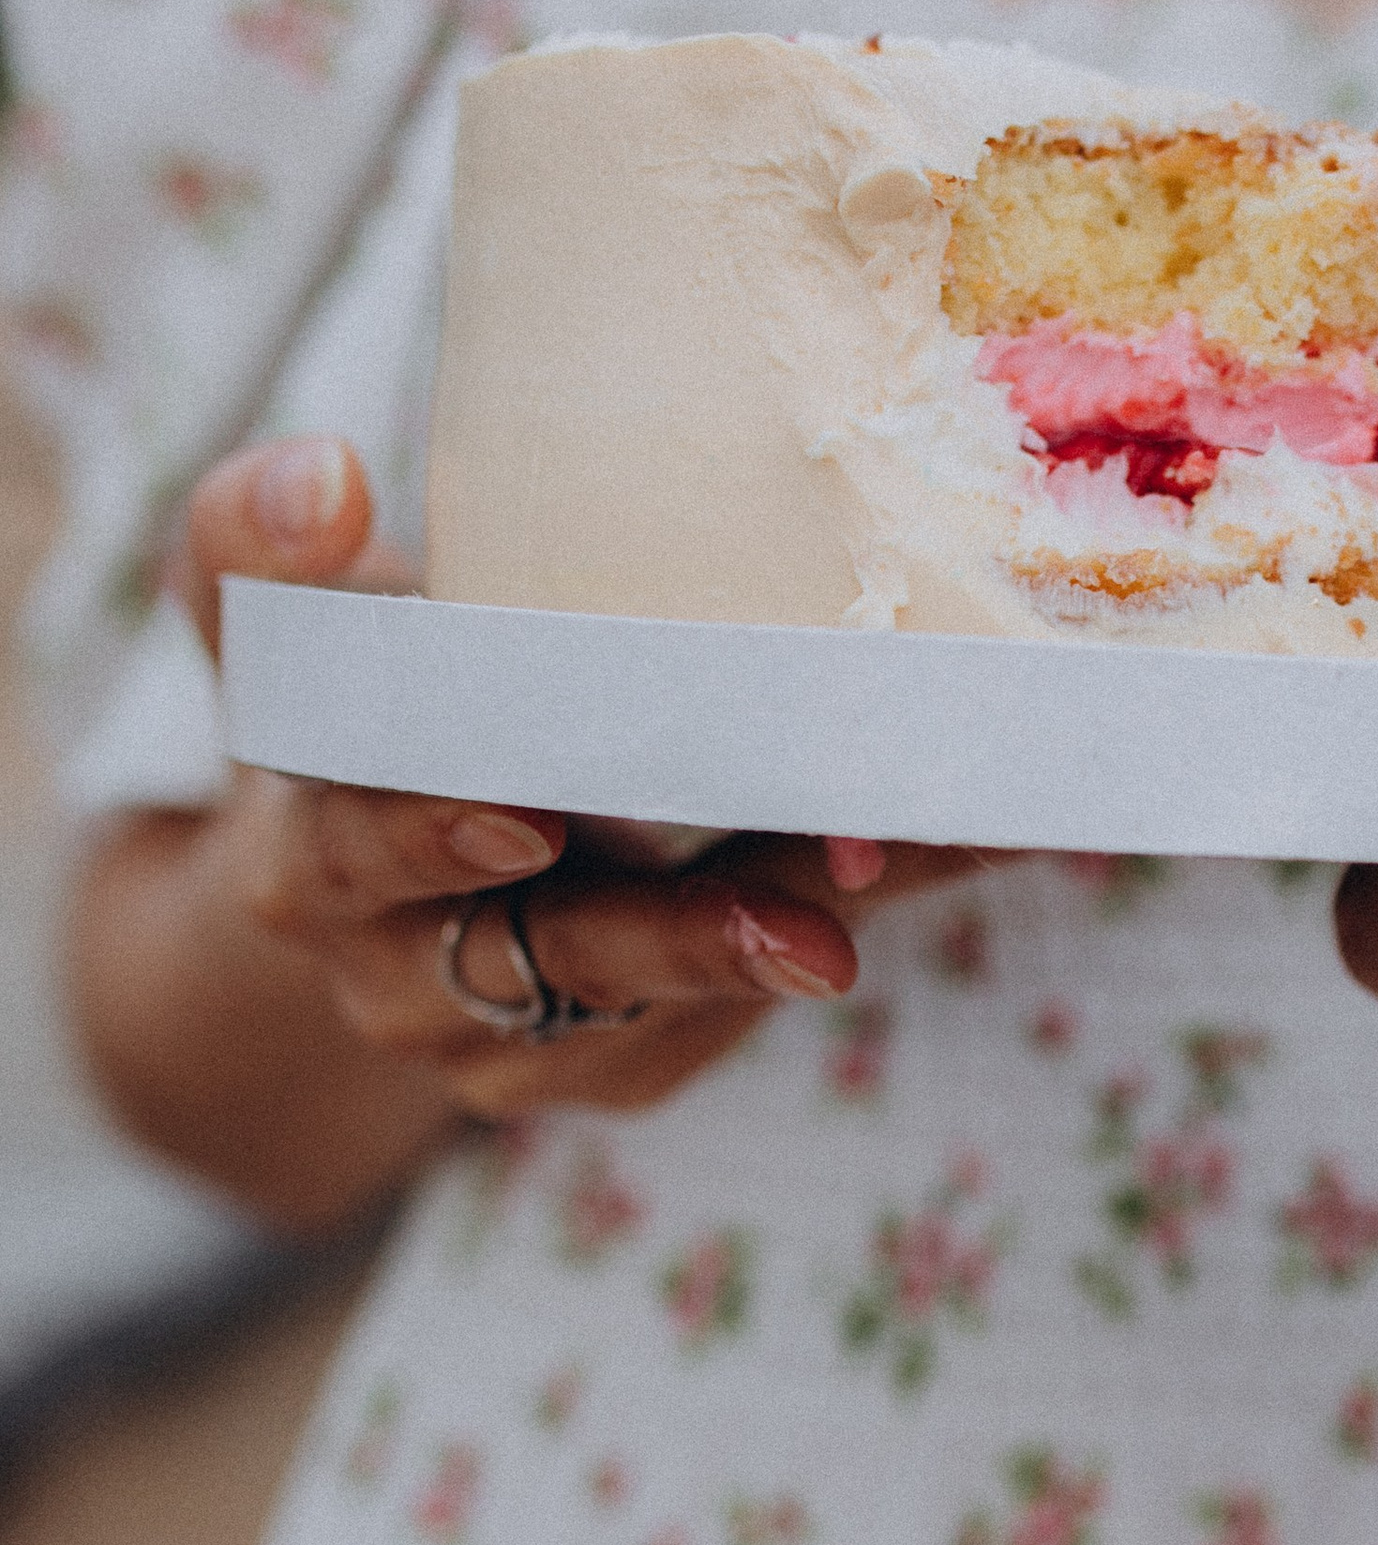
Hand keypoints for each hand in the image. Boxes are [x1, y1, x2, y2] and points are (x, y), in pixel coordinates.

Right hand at [178, 435, 881, 1120]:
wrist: (371, 885)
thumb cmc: (359, 711)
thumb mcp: (291, 625)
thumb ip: (266, 547)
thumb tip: (323, 474)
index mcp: (306, 851)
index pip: (358, 847)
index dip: (437, 834)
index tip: (530, 815)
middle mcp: (397, 972)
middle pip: (546, 958)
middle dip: (676, 937)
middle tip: (806, 919)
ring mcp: (504, 1043)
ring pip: (662, 1004)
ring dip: (790, 945)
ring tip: (901, 896)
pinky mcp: (611, 1070)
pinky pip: (729, 1020)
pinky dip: (833, 934)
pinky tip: (944, 857)